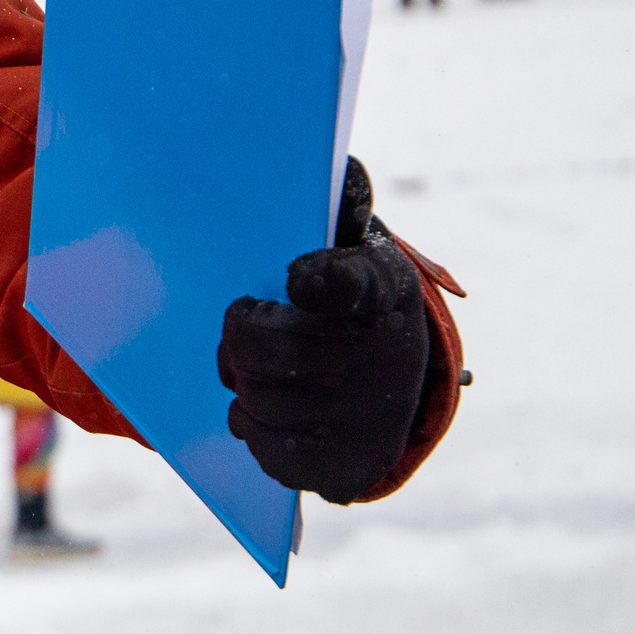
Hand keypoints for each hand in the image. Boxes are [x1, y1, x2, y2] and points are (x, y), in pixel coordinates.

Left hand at [217, 160, 429, 503]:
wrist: (396, 386)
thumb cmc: (354, 300)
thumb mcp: (355, 248)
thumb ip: (340, 209)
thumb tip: (341, 165)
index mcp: (384, 291)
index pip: (348, 284)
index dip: (318, 282)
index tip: (296, 277)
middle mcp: (386, 361)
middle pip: (259, 346)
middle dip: (238, 335)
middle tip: (249, 321)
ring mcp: (368, 420)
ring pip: (253, 395)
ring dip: (241, 378)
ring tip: (263, 364)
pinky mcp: (345, 468)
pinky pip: (261, 443)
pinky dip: (251, 425)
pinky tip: (270, 405)